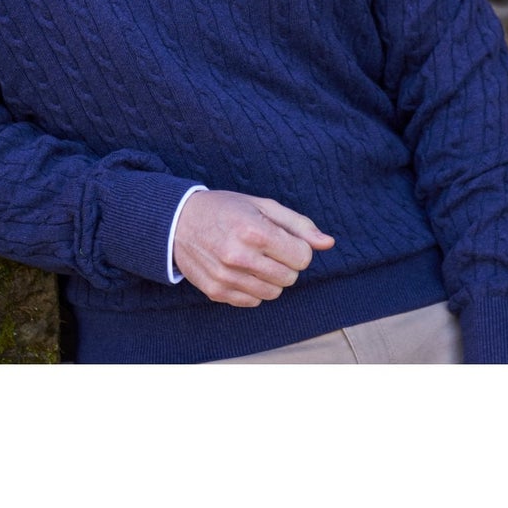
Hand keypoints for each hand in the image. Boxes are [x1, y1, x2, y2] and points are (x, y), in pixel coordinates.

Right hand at [173, 191, 334, 306]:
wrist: (179, 221)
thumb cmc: (226, 209)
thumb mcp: (263, 206)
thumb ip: (299, 225)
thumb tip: (328, 243)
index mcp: (255, 231)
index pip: (302, 257)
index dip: (298, 248)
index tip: (283, 239)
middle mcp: (239, 257)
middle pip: (290, 278)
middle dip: (286, 264)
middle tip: (269, 249)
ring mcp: (226, 278)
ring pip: (273, 293)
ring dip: (271, 278)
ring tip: (255, 259)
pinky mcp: (216, 292)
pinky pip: (253, 302)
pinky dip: (253, 289)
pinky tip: (241, 270)